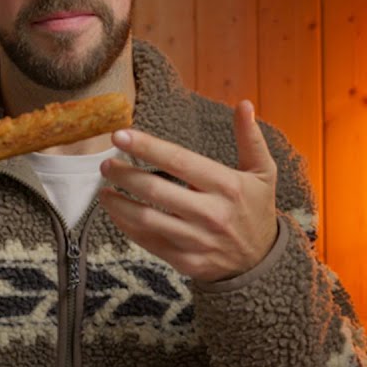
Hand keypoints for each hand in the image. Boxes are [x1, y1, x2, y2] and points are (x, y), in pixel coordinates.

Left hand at [98, 100, 278, 282]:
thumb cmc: (256, 209)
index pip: (178, 161)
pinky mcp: (186, 261)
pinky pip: (148, 242)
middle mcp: (211, 214)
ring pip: (145, 220)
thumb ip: (250, 138)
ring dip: (118, 204)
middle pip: (155, 191)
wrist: (261, 262)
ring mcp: (197, 241)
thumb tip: (243, 104)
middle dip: (124, 175)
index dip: (146, 147)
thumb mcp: (262, 172)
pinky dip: (127, 226)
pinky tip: (117, 212)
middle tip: (106, 163)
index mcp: (227, 186)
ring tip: (104, 190)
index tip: (120, 136)